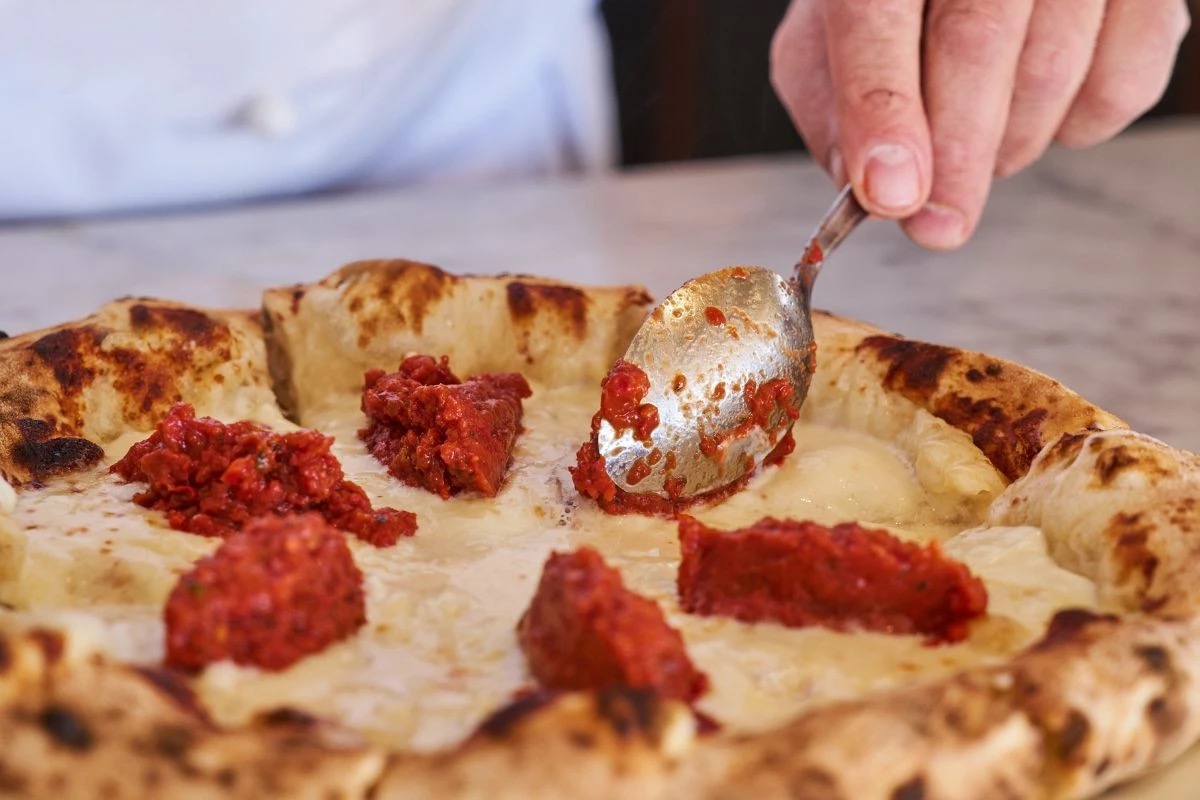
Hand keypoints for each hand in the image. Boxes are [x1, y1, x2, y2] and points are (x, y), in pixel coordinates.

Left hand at [771, 0, 1189, 249]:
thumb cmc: (895, 14)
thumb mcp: (830, 48)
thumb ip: (833, 112)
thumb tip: (868, 187)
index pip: (876, 17)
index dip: (883, 112)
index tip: (889, 195)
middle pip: (974, 44)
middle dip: (952, 157)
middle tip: (936, 224)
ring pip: (1048, 71)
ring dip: (1005, 147)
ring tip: (976, 152)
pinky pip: (1118, 88)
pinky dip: (1075, 130)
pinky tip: (1036, 114)